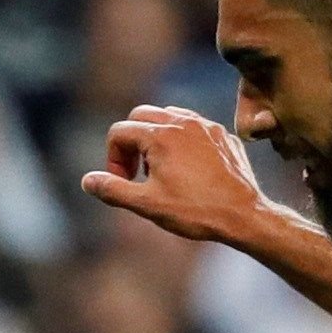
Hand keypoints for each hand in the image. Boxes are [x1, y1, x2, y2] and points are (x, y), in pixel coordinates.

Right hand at [83, 106, 274, 246]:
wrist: (244, 216)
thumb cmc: (195, 211)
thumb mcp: (147, 204)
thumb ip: (113, 189)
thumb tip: (87, 181)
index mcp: (159, 135)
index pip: (119, 132)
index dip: (113, 158)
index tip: (123, 183)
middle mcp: (182, 122)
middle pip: (141, 116)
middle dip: (132, 142)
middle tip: (138, 173)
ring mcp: (205, 126)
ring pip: (169, 116)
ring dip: (156, 137)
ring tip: (161, 169)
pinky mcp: (223, 135)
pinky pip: (194, 127)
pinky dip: (183, 141)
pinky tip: (188, 169)